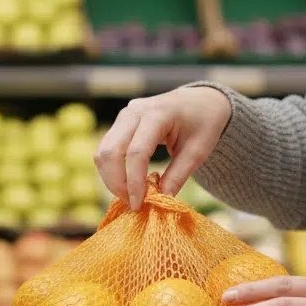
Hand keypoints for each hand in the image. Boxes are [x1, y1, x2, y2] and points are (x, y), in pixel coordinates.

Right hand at [94, 86, 232, 209]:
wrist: (201, 101)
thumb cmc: (203, 123)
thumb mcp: (198, 151)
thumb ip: (178, 176)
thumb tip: (160, 201)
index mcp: (158, 114)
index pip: (137, 152)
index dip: (135, 182)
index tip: (140, 205)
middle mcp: (134, 111)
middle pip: (111, 151)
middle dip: (117, 183)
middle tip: (133, 204)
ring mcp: (124, 115)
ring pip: (103, 152)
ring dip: (111, 178)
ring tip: (130, 196)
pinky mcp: (120, 123)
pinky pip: (107, 149)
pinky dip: (113, 170)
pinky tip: (128, 184)